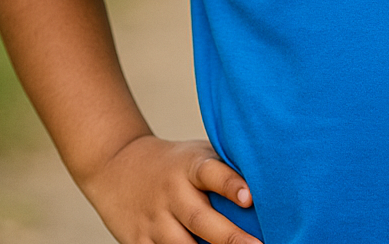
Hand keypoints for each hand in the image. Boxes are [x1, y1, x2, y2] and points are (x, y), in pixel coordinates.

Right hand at [82, 134, 260, 243]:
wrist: (118, 165)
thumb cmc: (176, 163)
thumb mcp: (198, 154)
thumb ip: (226, 168)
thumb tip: (270, 182)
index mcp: (190, 166)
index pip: (211, 172)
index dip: (230, 184)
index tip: (250, 197)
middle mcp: (171, 192)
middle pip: (200, 218)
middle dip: (230, 237)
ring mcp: (153, 220)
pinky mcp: (138, 241)